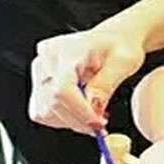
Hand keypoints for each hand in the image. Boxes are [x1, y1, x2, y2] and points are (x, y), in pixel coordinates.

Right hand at [29, 28, 144, 133]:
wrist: (114, 39)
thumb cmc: (121, 46)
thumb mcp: (124, 62)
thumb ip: (106, 84)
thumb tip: (94, 107)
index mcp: (68, 50)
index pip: (62, 89)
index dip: (80, 112)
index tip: (98, 124)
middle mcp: (47, 59)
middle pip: (51, 103)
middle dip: (78, 120)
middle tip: (100, 124)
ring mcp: (40, 70)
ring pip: (43, 111)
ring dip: (70, 121)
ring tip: (92, 113)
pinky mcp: (38, 82)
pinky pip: (42, 111)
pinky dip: (62, 118)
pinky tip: (80, 110)